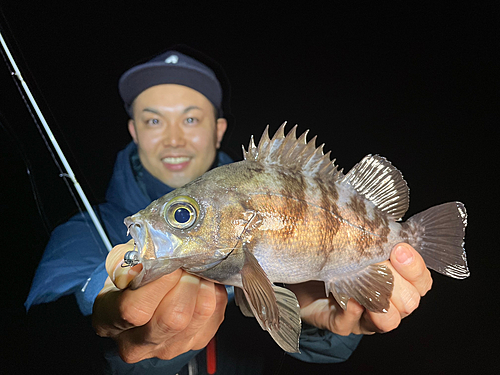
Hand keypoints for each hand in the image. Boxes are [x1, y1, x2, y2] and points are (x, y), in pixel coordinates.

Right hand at [92, 240, 227, 362]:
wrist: (137, 303)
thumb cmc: (127, 282)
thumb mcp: (118, 265)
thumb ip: (127, 259)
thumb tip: (148, 258)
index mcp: (110, 322)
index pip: (135, 310)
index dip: (158, 283)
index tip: (169, 263)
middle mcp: (138, 343)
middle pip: (174, 318)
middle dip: (186, 282)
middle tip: (185, 264)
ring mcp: (170, 347)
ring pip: (200, 314)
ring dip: (203, 285)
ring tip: (195, 269)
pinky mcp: (196, 341)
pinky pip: (216, 313)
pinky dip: (214, 292)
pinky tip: (203, 281)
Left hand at [287, 243, 431, 334]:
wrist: (302, 274)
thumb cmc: (334, 255)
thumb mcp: (358, 243)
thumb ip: (375, 239)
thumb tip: (384, 229)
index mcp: (398, 282)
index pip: (421, 281)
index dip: (414, 267)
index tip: (398, 249)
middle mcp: (387, 304)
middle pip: (410, 302)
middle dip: (395, 281)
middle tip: (375, 263)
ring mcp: (364, 317)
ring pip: (389, 321)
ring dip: (378, 300)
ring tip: (363, 282)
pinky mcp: (338, 323)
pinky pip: (348, 324)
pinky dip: (350, 310)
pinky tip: (348, 298)